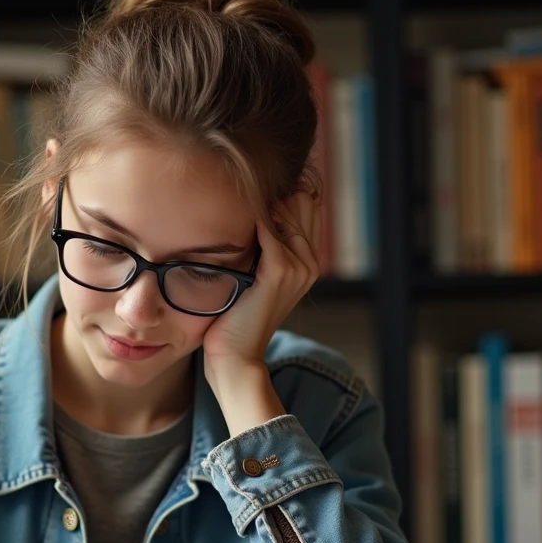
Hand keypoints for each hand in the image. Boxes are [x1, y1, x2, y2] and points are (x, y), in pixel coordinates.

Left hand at [201, 188, 321, 380]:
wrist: (235, 354)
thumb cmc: (236, 317)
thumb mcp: (252, 277)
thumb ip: (259, 249)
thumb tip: (249, 214)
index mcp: (307, 263)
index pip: (307, 208)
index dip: (283, 194)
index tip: (254, 188)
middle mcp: (309, 264)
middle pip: (302, 203)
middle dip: (274, 193)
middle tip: (242, 189)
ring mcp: (299, 268)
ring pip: (287, 212)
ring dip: (260, 204)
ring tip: (234, 200)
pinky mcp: (280, 272)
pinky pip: (269, 230)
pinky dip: (251, 220)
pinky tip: (232, 217)